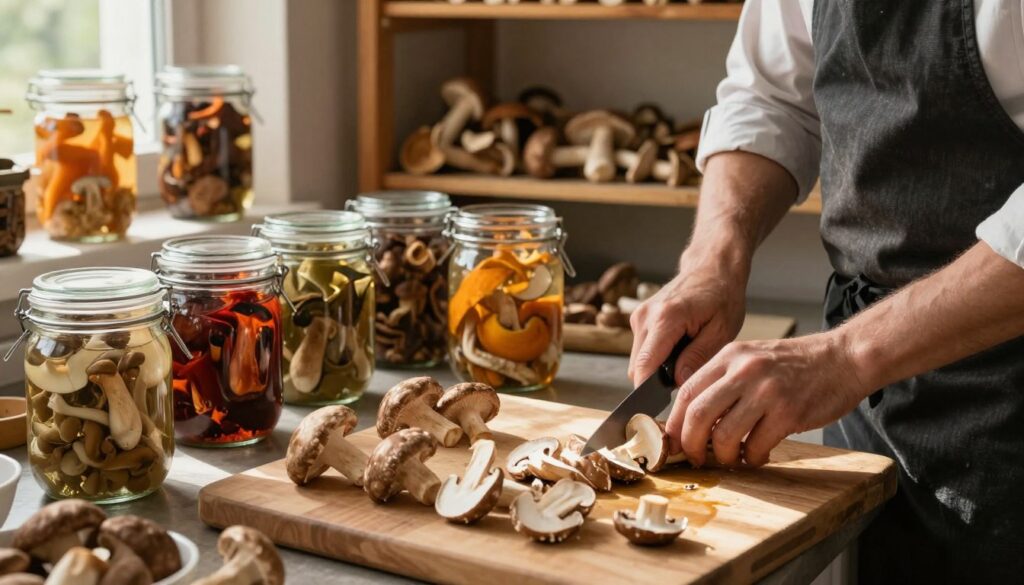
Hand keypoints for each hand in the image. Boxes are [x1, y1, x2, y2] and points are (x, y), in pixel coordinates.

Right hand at [628, 254, 746, 387]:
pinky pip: (642, 350)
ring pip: (638, 361)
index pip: (645, 366)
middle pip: (638, 368)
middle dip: (656, 383)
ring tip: (685, 364)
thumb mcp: (721, 330)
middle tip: (685, 388)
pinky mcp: (640, 319)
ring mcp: (639, 317)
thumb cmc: (722, 295)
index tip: (661, 411)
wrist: (712, 267)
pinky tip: (679, 352)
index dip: (649, 393)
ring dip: (656, 370)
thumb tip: (678, 383)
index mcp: (665, 319)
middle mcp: (645, 317)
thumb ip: (698, 358)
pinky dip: (656, 358)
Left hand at [665, 333, 869, 466]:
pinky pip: (756, 446)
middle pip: (698, 415)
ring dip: (724, 456)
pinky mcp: (789, 412)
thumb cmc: (797, 364)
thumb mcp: (752, 359)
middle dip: (691, 444)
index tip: (675, 441)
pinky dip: (752, 458)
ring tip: (732, 458)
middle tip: (697, 457)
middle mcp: (745, 370)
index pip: (686, 392)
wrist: (844, 358)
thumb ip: (723, 381)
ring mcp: (767, 391)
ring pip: (724, 435)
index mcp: (730, 356)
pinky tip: (758, 455)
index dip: (675, 423)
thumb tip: (692, 418)